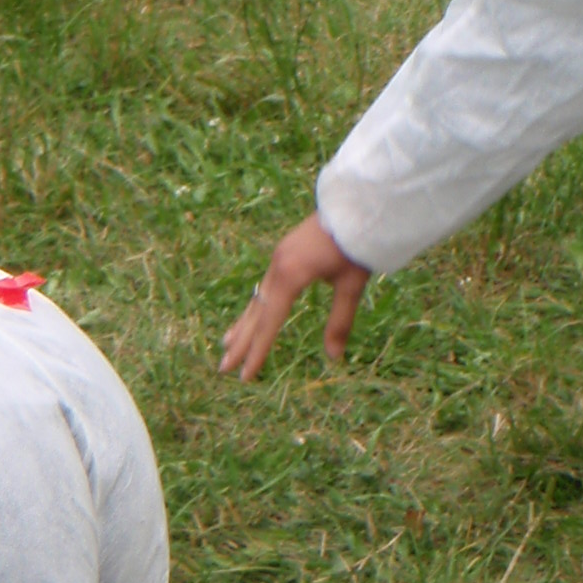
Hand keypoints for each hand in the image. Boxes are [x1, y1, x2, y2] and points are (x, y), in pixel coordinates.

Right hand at [218, 212, 370, 380]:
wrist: (358, 205)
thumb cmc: (356, 246)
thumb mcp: (351, 285)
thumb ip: (340, 321)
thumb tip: (334, 358)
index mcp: (291, 275)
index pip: (269, 322)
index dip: (257, 351)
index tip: (244, 376)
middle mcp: (278, 266)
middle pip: (257, 311)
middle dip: (242, 341)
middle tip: (224, 368)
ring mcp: (280, 256)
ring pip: (258, 297)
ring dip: (244, 322)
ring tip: (227, 342)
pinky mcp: (285, 251)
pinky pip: (265, 284)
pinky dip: (256, 303)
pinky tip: (254, 310)